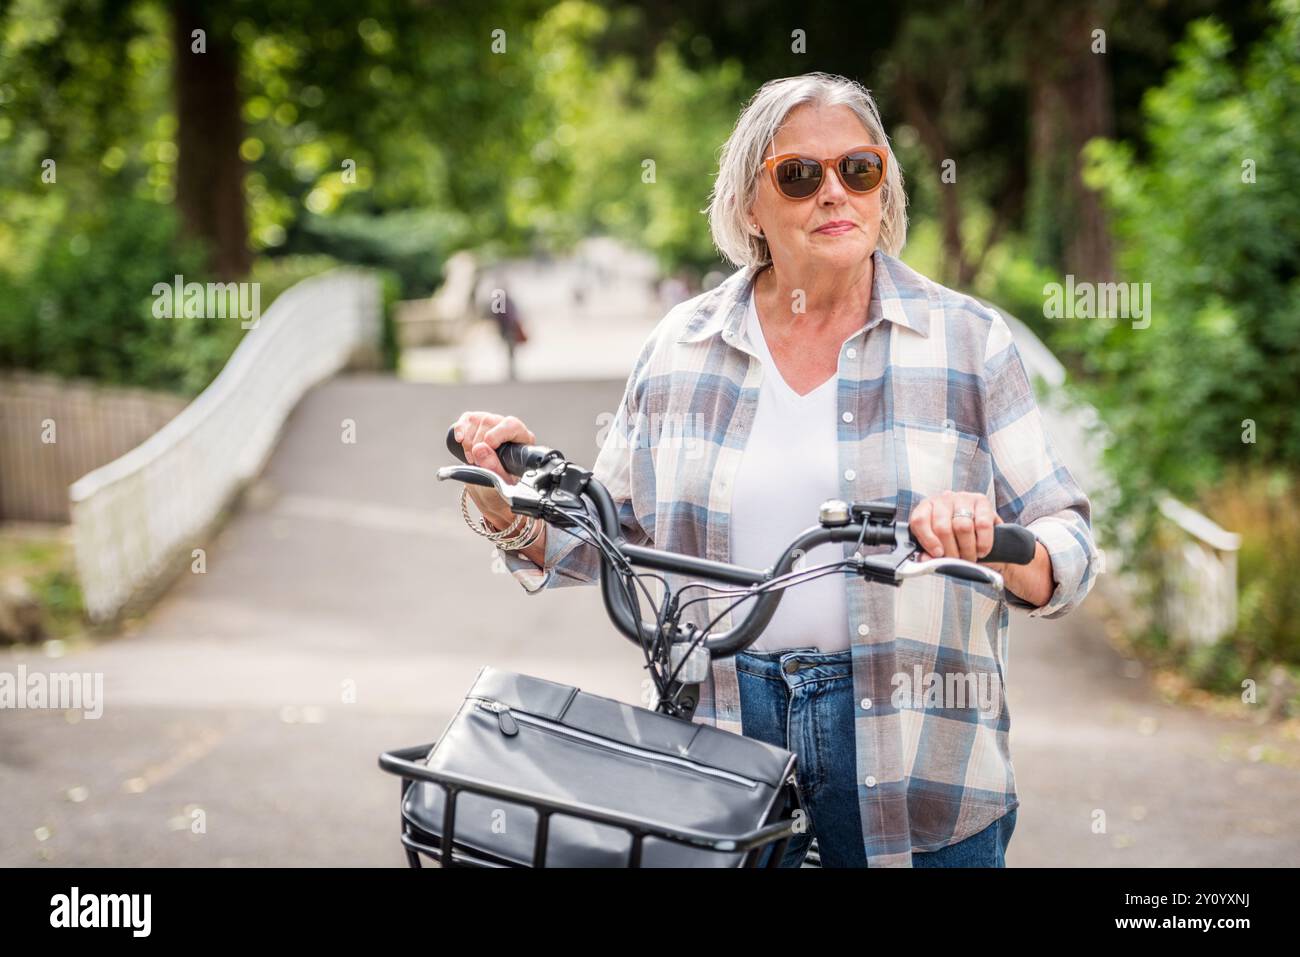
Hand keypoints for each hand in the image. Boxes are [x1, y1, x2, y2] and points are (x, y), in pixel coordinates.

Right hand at [451, 411, 535, 526]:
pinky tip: (459, 440)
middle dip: (478, 444)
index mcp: (522, 439)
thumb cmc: (502, 482)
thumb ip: (493, 467)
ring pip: (477, 421)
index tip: (488, 445)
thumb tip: (479, 449)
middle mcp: (508, 426)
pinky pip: (466, 419)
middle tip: (475, 462)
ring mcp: (492, 422)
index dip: (498, 434)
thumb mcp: (501, 480)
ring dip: (469, 443)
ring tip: (472, 459)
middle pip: (490, 423)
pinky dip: (460, 429)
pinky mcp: (476, 422)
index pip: (512, 425)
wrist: (491, 484)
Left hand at [908, 491, 999, 561]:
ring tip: (969, 558)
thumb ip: (929, 552)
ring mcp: (963, 498)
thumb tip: (925, 560)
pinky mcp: (982, 501)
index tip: (937, 554)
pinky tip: (981, 550)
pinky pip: (983, 524)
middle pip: (942, 527)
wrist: (981, 528)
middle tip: (956, 561)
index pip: (920, 520)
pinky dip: (982, 543)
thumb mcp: (938, 542)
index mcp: (926, 508)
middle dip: (950, 551)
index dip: (928, 540)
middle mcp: (943, 500)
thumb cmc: (954, 536)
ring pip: (962, 526)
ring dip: (967, 549)